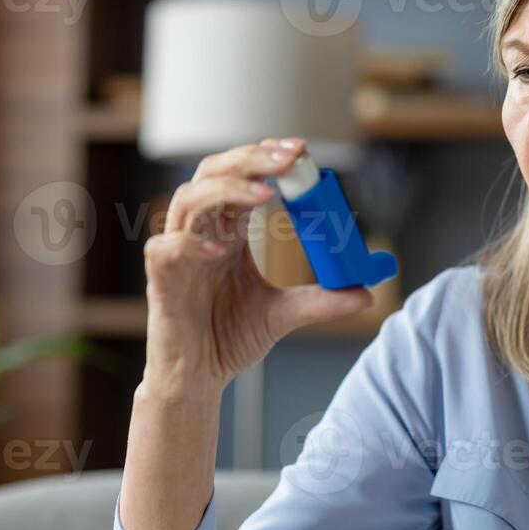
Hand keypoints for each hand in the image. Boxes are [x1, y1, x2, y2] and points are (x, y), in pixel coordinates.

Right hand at [143, 136, 373, 394]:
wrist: (197, 378)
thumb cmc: (227, 338)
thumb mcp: (284, 314)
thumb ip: (321, 301)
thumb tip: (368, 294)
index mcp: (227, 231)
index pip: (241, 176)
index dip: (266, 158)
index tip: (301, 151)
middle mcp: (201, 232)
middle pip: (214, 172)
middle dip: (251, 158)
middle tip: (290, 158)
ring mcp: (177, 251)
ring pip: (189, 199)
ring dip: (226, 189)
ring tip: (265, 193)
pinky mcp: (160, 277)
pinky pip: (167, 246)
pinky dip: (193, 242)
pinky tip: (223, 250)